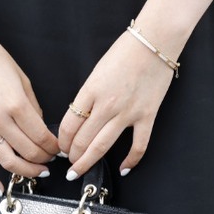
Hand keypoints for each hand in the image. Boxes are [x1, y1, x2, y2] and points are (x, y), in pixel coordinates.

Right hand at [0, 12, 57, 192]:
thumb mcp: (22, 78)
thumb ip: (32, 106)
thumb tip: (39, 126)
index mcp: (16, 104)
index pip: (42, 137)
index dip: (56, 147)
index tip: (60, 149)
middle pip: (29, 151)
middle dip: (45, 158)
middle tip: (52, 159)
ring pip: (7, 161)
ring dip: (25, 170)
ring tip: (36, 172)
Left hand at [59, 31, 175, 178]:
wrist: (154, 42)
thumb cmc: (123, 54)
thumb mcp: (94, 74)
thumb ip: (86, 97)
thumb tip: (78, 119)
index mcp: (90, 92)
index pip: (68, 125)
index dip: (61, 140)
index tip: (60, 146)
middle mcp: (106, 105)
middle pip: (81, 139)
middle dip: (71, 155)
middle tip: (67, 163)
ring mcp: (128, 113)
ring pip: (102, 146)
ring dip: (88, 161)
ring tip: (79, 170)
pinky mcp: (147, 116)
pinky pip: (138, 145)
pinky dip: (131, 160)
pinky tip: (124, 169)